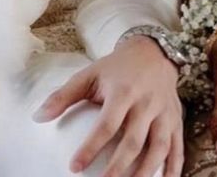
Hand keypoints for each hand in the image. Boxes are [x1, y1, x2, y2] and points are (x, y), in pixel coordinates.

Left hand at [33, 36, 183, 176]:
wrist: (154, 51)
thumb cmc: (116, 68)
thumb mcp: (90, 74)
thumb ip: (63, 95)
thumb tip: (37, 117)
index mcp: (123, 91)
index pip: (107, 123)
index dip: (91, 146)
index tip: (74, 167)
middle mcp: (146, 102)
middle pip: (134, 140)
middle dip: (118, 167)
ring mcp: (164, 112)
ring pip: (159, 147)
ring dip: (146, 172)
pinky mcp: (176, 118)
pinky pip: (178, 146)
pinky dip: (174, 167)